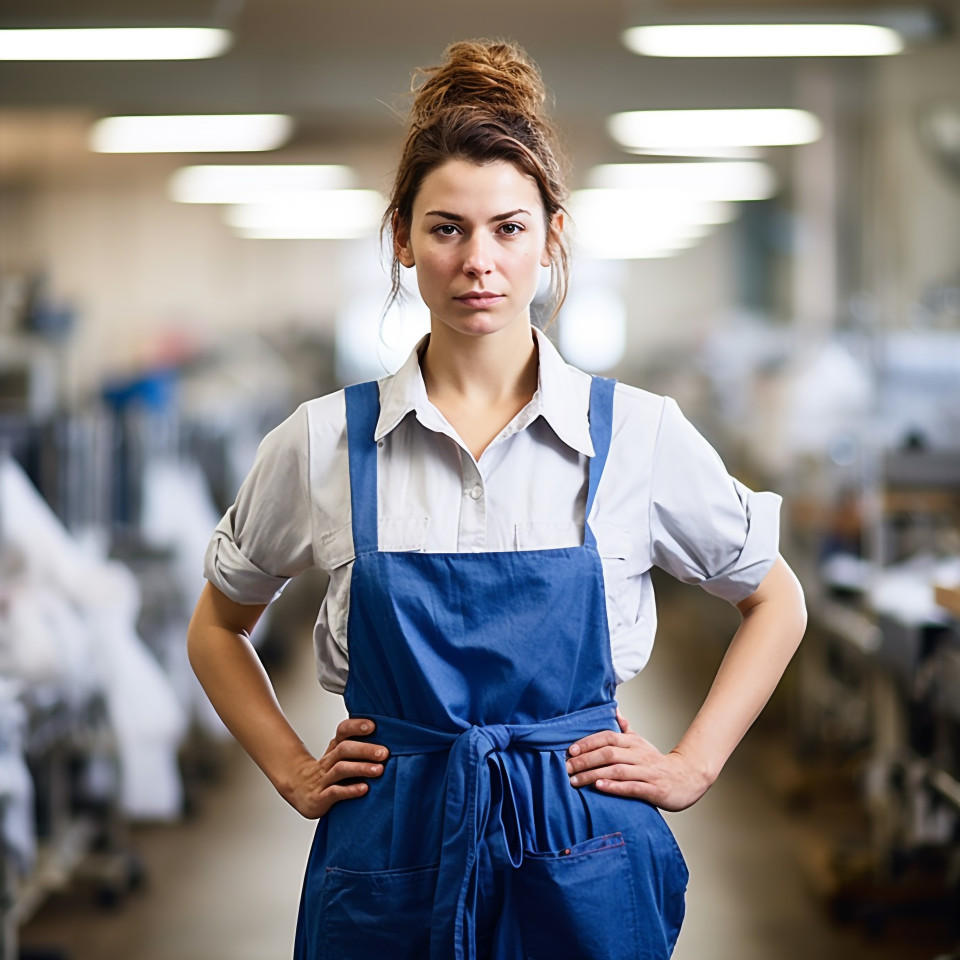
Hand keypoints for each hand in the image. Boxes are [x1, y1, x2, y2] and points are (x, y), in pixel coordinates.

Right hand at [280, 718, 388, 819]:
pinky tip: (364, 789)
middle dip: (365, 750)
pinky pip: (334, 792)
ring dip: (361, 768)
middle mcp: (328, 761)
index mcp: (334, 749)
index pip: (342, 731)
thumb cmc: (328, 773)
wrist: (299, 790)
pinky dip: (350, 790)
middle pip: (344, 749)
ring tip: (379, 770)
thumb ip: (360, 749)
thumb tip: (391, 740)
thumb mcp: (340, 757)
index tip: (373, 726)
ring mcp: (323, 779)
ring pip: (341, 769)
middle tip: (384, 753)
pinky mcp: (320, 797)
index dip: (356, 727)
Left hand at [565, 710, 711, 811]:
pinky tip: (599, 787)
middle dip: (585, 760)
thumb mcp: (639, 742)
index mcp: (633, 742)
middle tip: (566, 767)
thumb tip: (613, 709)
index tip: (570, 750)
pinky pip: (631, 787)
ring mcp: (646, 771)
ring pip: (617, 770)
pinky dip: (614, 787)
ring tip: (575, 781)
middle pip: (609, 753)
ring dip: (593, 775)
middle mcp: (639, 754)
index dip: (588, 743)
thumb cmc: (656, 762)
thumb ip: (624, 728)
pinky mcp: (653, 789)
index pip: (607, 737)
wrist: (686, 779)